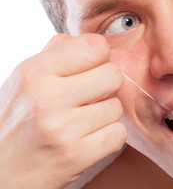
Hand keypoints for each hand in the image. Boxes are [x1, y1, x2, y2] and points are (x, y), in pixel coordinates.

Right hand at [0, 34, 126, 188]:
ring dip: (105, 114)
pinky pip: (118, 134)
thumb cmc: (17, 120)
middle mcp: (48, 98)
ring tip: (83, 120)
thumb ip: (55, 55)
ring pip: (117, 107)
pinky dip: (108, 136)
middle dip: (106, 85)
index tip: (92, 67)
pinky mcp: (76, 156)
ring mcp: (62, 129)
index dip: (100, 56)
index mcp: (34, 72)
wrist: (1, 172)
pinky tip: (88, 138)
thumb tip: (89, 42)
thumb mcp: (23, 80)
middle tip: (90, 96)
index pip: (95, 46)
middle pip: (113, 75)